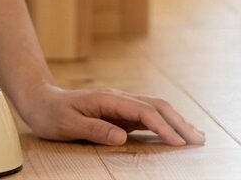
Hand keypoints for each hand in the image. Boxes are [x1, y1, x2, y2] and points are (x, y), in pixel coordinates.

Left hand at [17, 83, 204, 145]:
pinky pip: (148, 116)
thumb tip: (122, 137)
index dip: (163, 127)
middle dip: (180, 122)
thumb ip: (95, 130)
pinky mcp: (120, 112)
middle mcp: (119, 98)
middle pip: (157, 106)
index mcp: (109, 99)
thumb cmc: (51, 114)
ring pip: (156, 109)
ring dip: (177, 121)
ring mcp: (121, 104)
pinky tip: (175, 132)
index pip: (144, 111)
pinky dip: (166, 123)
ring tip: (197, 136)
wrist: (41, 99)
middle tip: (199, 140)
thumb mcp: (67, 125)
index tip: (178, 142)